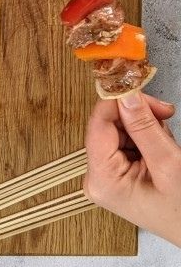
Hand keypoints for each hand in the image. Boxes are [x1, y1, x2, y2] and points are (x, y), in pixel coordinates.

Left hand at [84, 92, 180, 247]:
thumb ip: (144, 127)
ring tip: (167, 140)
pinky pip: (128, 139)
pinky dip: (147, 135)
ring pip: (120, 128)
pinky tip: (162, 145)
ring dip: (146, 125)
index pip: (98, 123)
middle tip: (163, 110)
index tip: (137, 86)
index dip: (117, 101)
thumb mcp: (168, 165)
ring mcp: (109, 175)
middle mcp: (99, 178)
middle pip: (109, 124)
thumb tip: (126, 95)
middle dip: (138, 114)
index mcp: (102, 180)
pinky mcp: (120, 171)